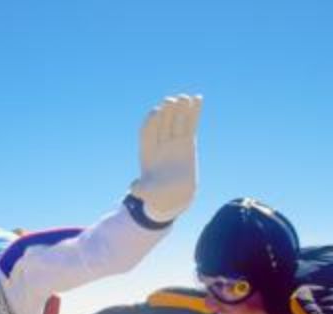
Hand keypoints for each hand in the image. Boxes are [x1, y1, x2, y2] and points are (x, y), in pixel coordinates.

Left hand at [129, 94, 201, 223]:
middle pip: (162, 124)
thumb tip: (133, 188)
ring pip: (176, 121)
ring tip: (187, 98)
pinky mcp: (187, 141)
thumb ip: (141, 190)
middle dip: (166, 112)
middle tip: (173, 100)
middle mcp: (159, 144)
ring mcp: (173, 141)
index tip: (157, 111)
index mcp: (147, 153)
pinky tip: (199, 98)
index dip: (151, 122)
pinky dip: (194, 112)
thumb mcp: (147, 195)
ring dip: (181, 108)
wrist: (173, 197)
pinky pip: (190, 124)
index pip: (147, 132)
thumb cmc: (157, 196)